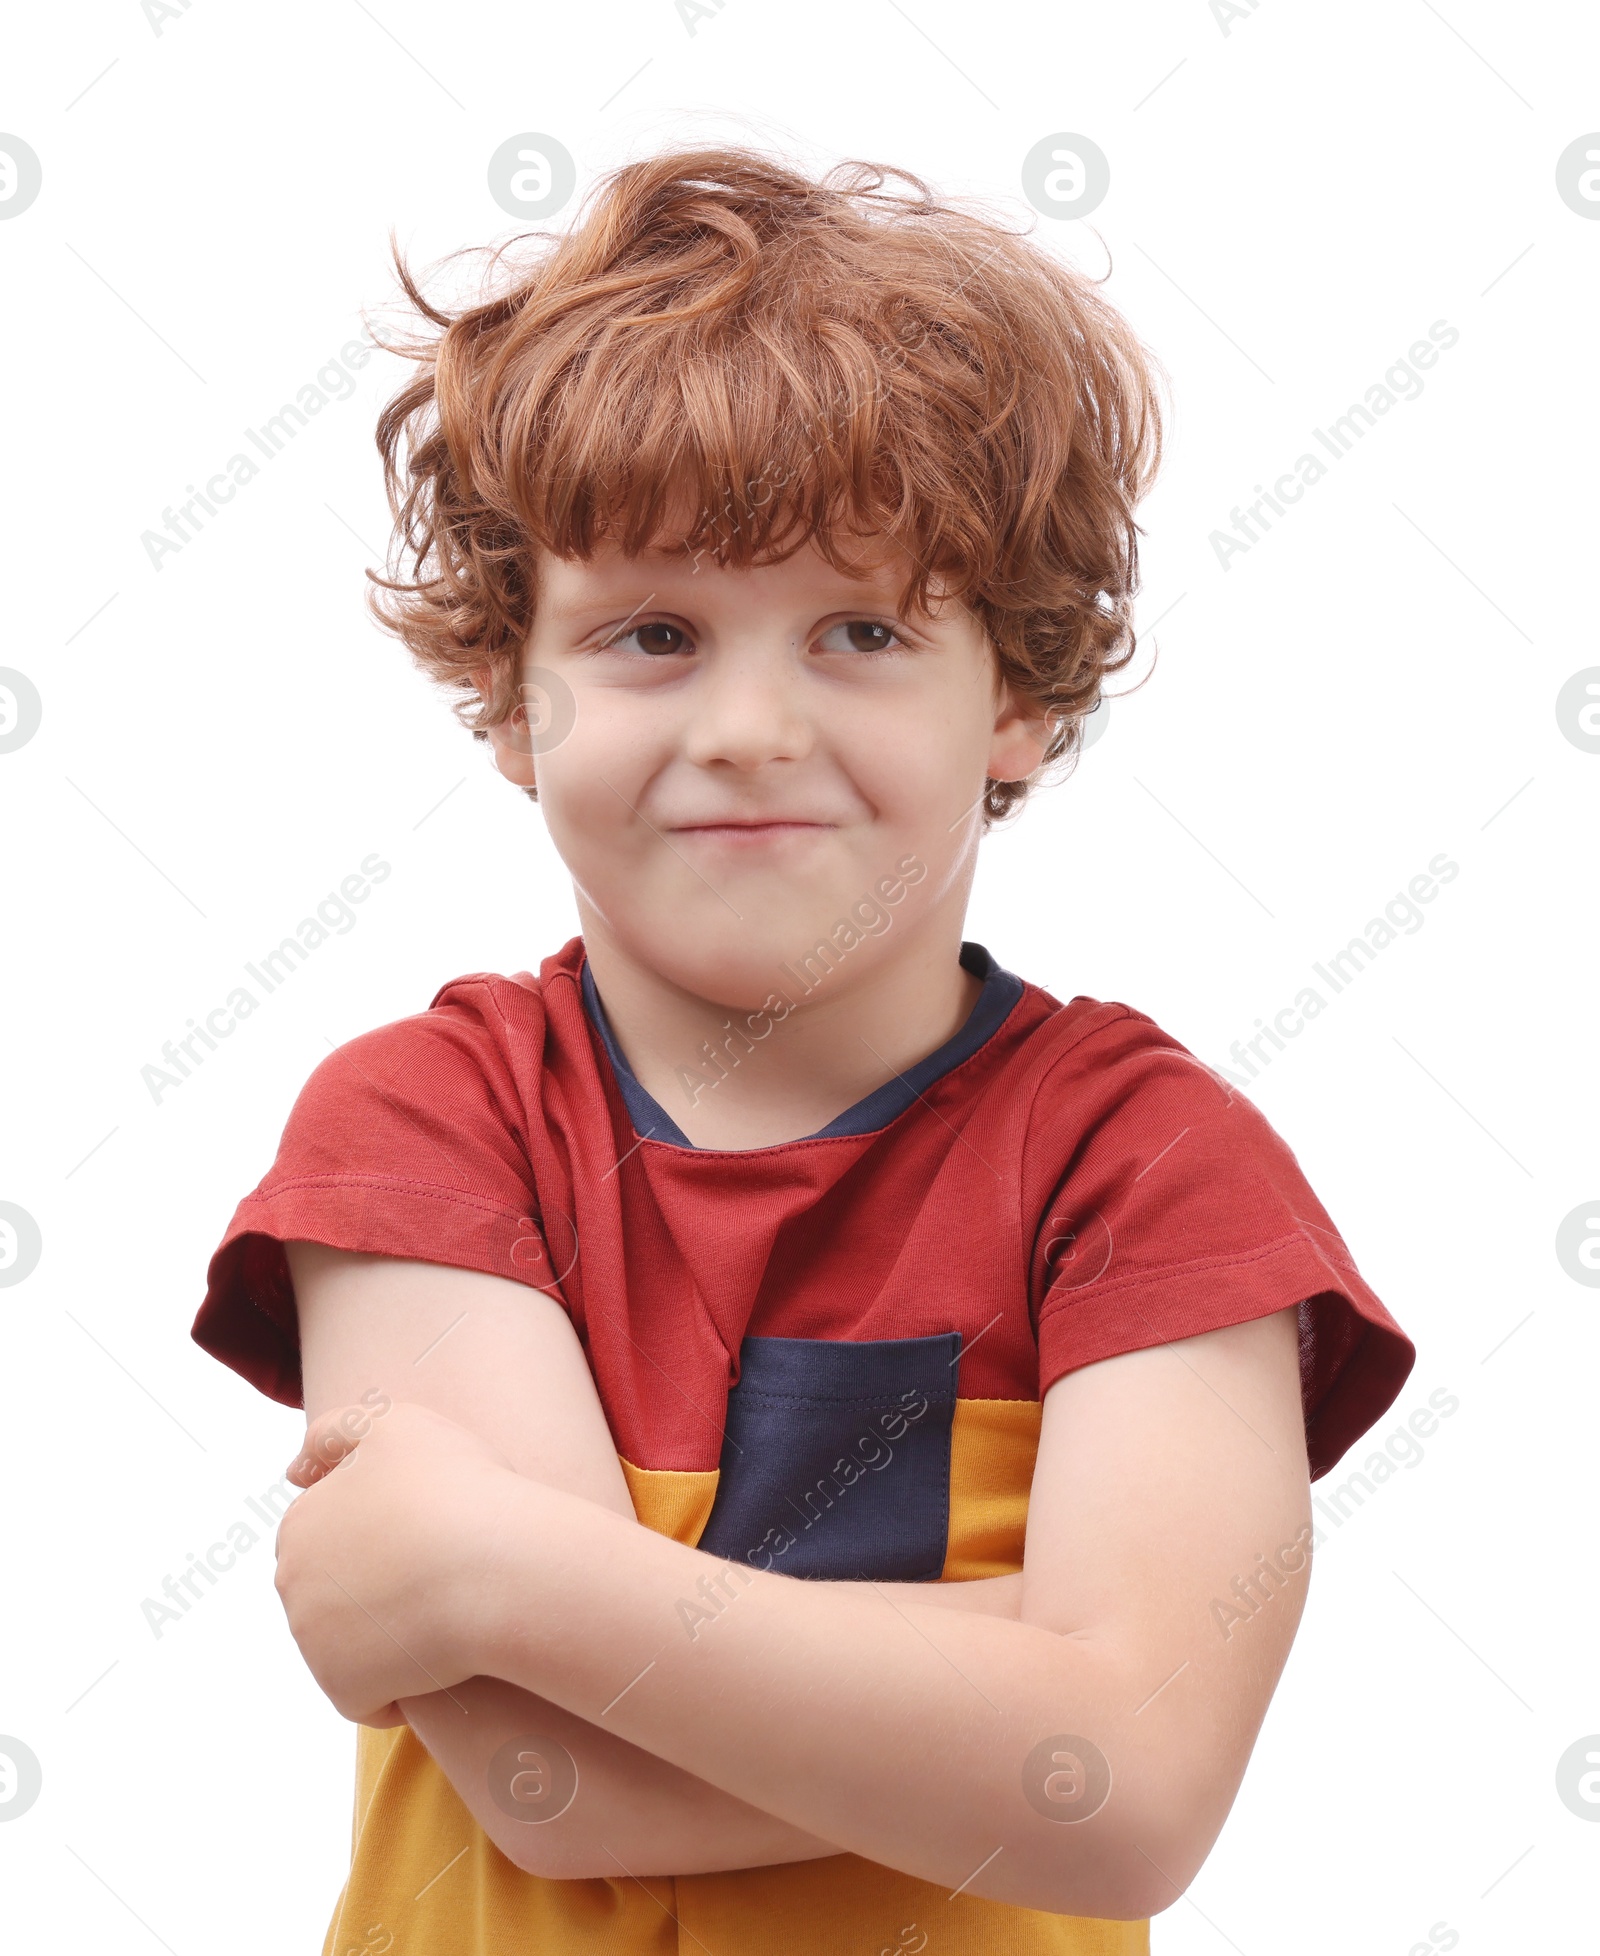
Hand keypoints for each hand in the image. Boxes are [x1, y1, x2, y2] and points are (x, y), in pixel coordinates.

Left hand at [275, 1399, 519, 1725]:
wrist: (494, 1569)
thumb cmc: (456, 1488)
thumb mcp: (394, 1425)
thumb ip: (337, 1434)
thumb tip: (294, 1471)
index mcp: (300, 1522)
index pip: (333, 1535)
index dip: (385, 1533)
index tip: (428, 1532)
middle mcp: (292, 1584)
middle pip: (338, 1593)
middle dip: (379, 1587)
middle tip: (439, 1571)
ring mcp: (312, 1642)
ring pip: (355, 1643)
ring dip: (393, 1633)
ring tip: (447, 1608)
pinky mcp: (343, 1691)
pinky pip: (373, 1694)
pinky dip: (405, 1681)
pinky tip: (443, 1654)